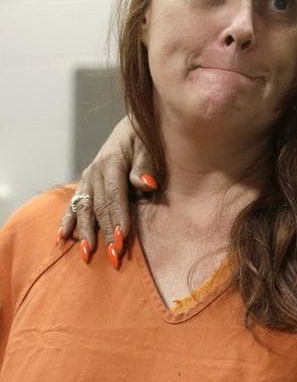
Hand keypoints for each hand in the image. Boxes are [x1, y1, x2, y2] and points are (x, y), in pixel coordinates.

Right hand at [57, 117, 154, 265]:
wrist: (132, 127)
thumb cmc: (145, 138)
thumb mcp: (149, 146)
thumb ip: (145, 165)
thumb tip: (147, 184)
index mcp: (111, 162)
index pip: (114, 195)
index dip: (117, 217)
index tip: (122, 238)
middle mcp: (94, 172)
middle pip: (98, 206)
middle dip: (104, 232)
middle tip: (113, 255)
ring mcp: (87, 179)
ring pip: (84, 209)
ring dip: (85, 232)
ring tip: (87, 253)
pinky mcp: (84, 184)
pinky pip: (74, 205)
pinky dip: (68, 221)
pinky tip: (62, 237)